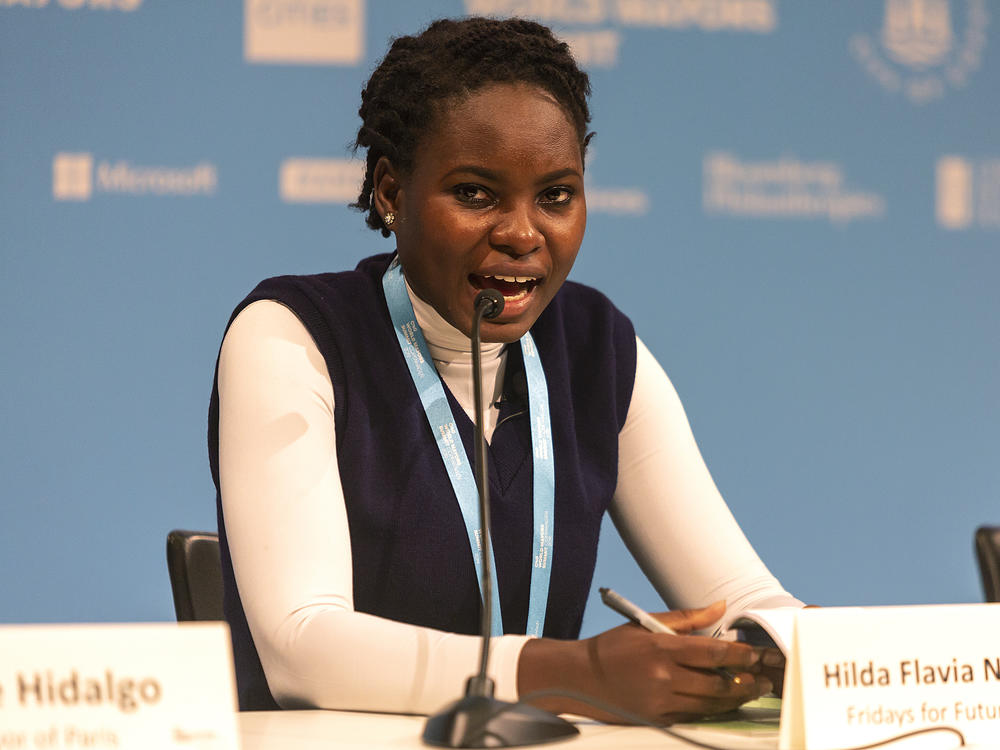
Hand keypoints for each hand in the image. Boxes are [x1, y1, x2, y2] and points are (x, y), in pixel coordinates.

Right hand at [518, 601, 771, 723]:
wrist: (582, 677)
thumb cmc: (615, 647)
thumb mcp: (646, 624)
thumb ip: (687, 618)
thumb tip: (720, 607)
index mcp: (661, 649)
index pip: (712, 653)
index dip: (740, 655)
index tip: (756, 654)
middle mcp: (663, 678)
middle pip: (717, 684)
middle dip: (746, 681)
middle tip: (763, 678)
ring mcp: (660, 702)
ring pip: (710, 705)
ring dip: (735, 698)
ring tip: (751, 690)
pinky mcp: (657, 719)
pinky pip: (694, 716)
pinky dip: (714, 710)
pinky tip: (725, 703)